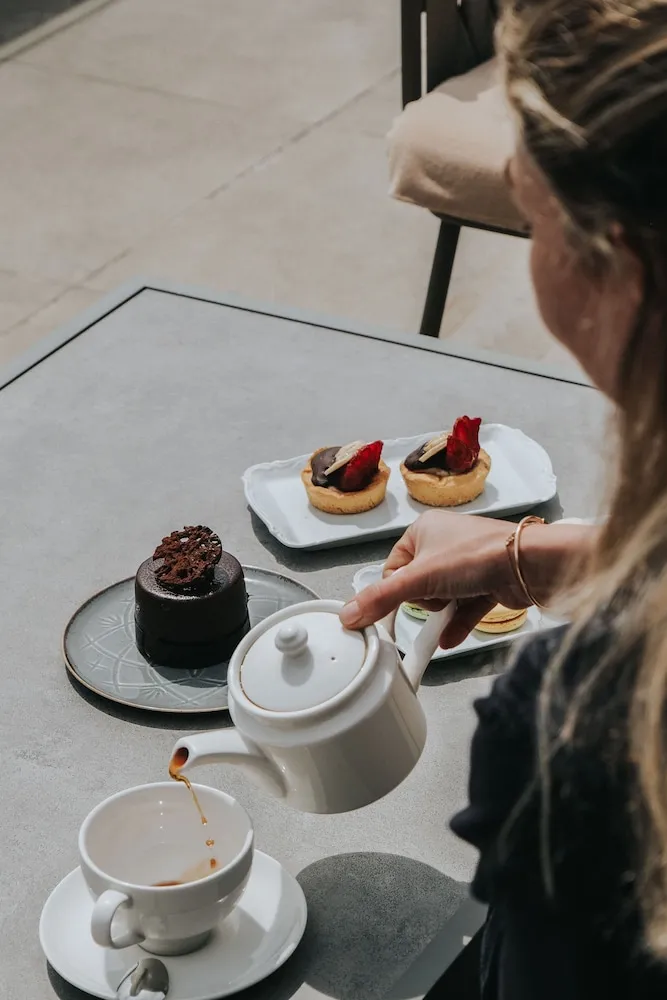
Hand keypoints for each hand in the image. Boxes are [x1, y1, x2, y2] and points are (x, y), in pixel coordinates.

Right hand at [339, 510, 593, 647]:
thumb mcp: (419, 579)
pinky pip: (463, 608)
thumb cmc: (477, 555)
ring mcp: (468, 564)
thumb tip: (349, 615)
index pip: (394, 568)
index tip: (398, 604)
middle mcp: (445, 543)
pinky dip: (457, 624)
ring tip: (450, 613)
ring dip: (442, 613)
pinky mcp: (487, 583)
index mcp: (424, 530)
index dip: (397, 589)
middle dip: (425, 600)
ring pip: (442, 598)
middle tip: (435, 598)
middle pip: (417, 585)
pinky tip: (449, 640)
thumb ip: (381, 599)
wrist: (528, 565)